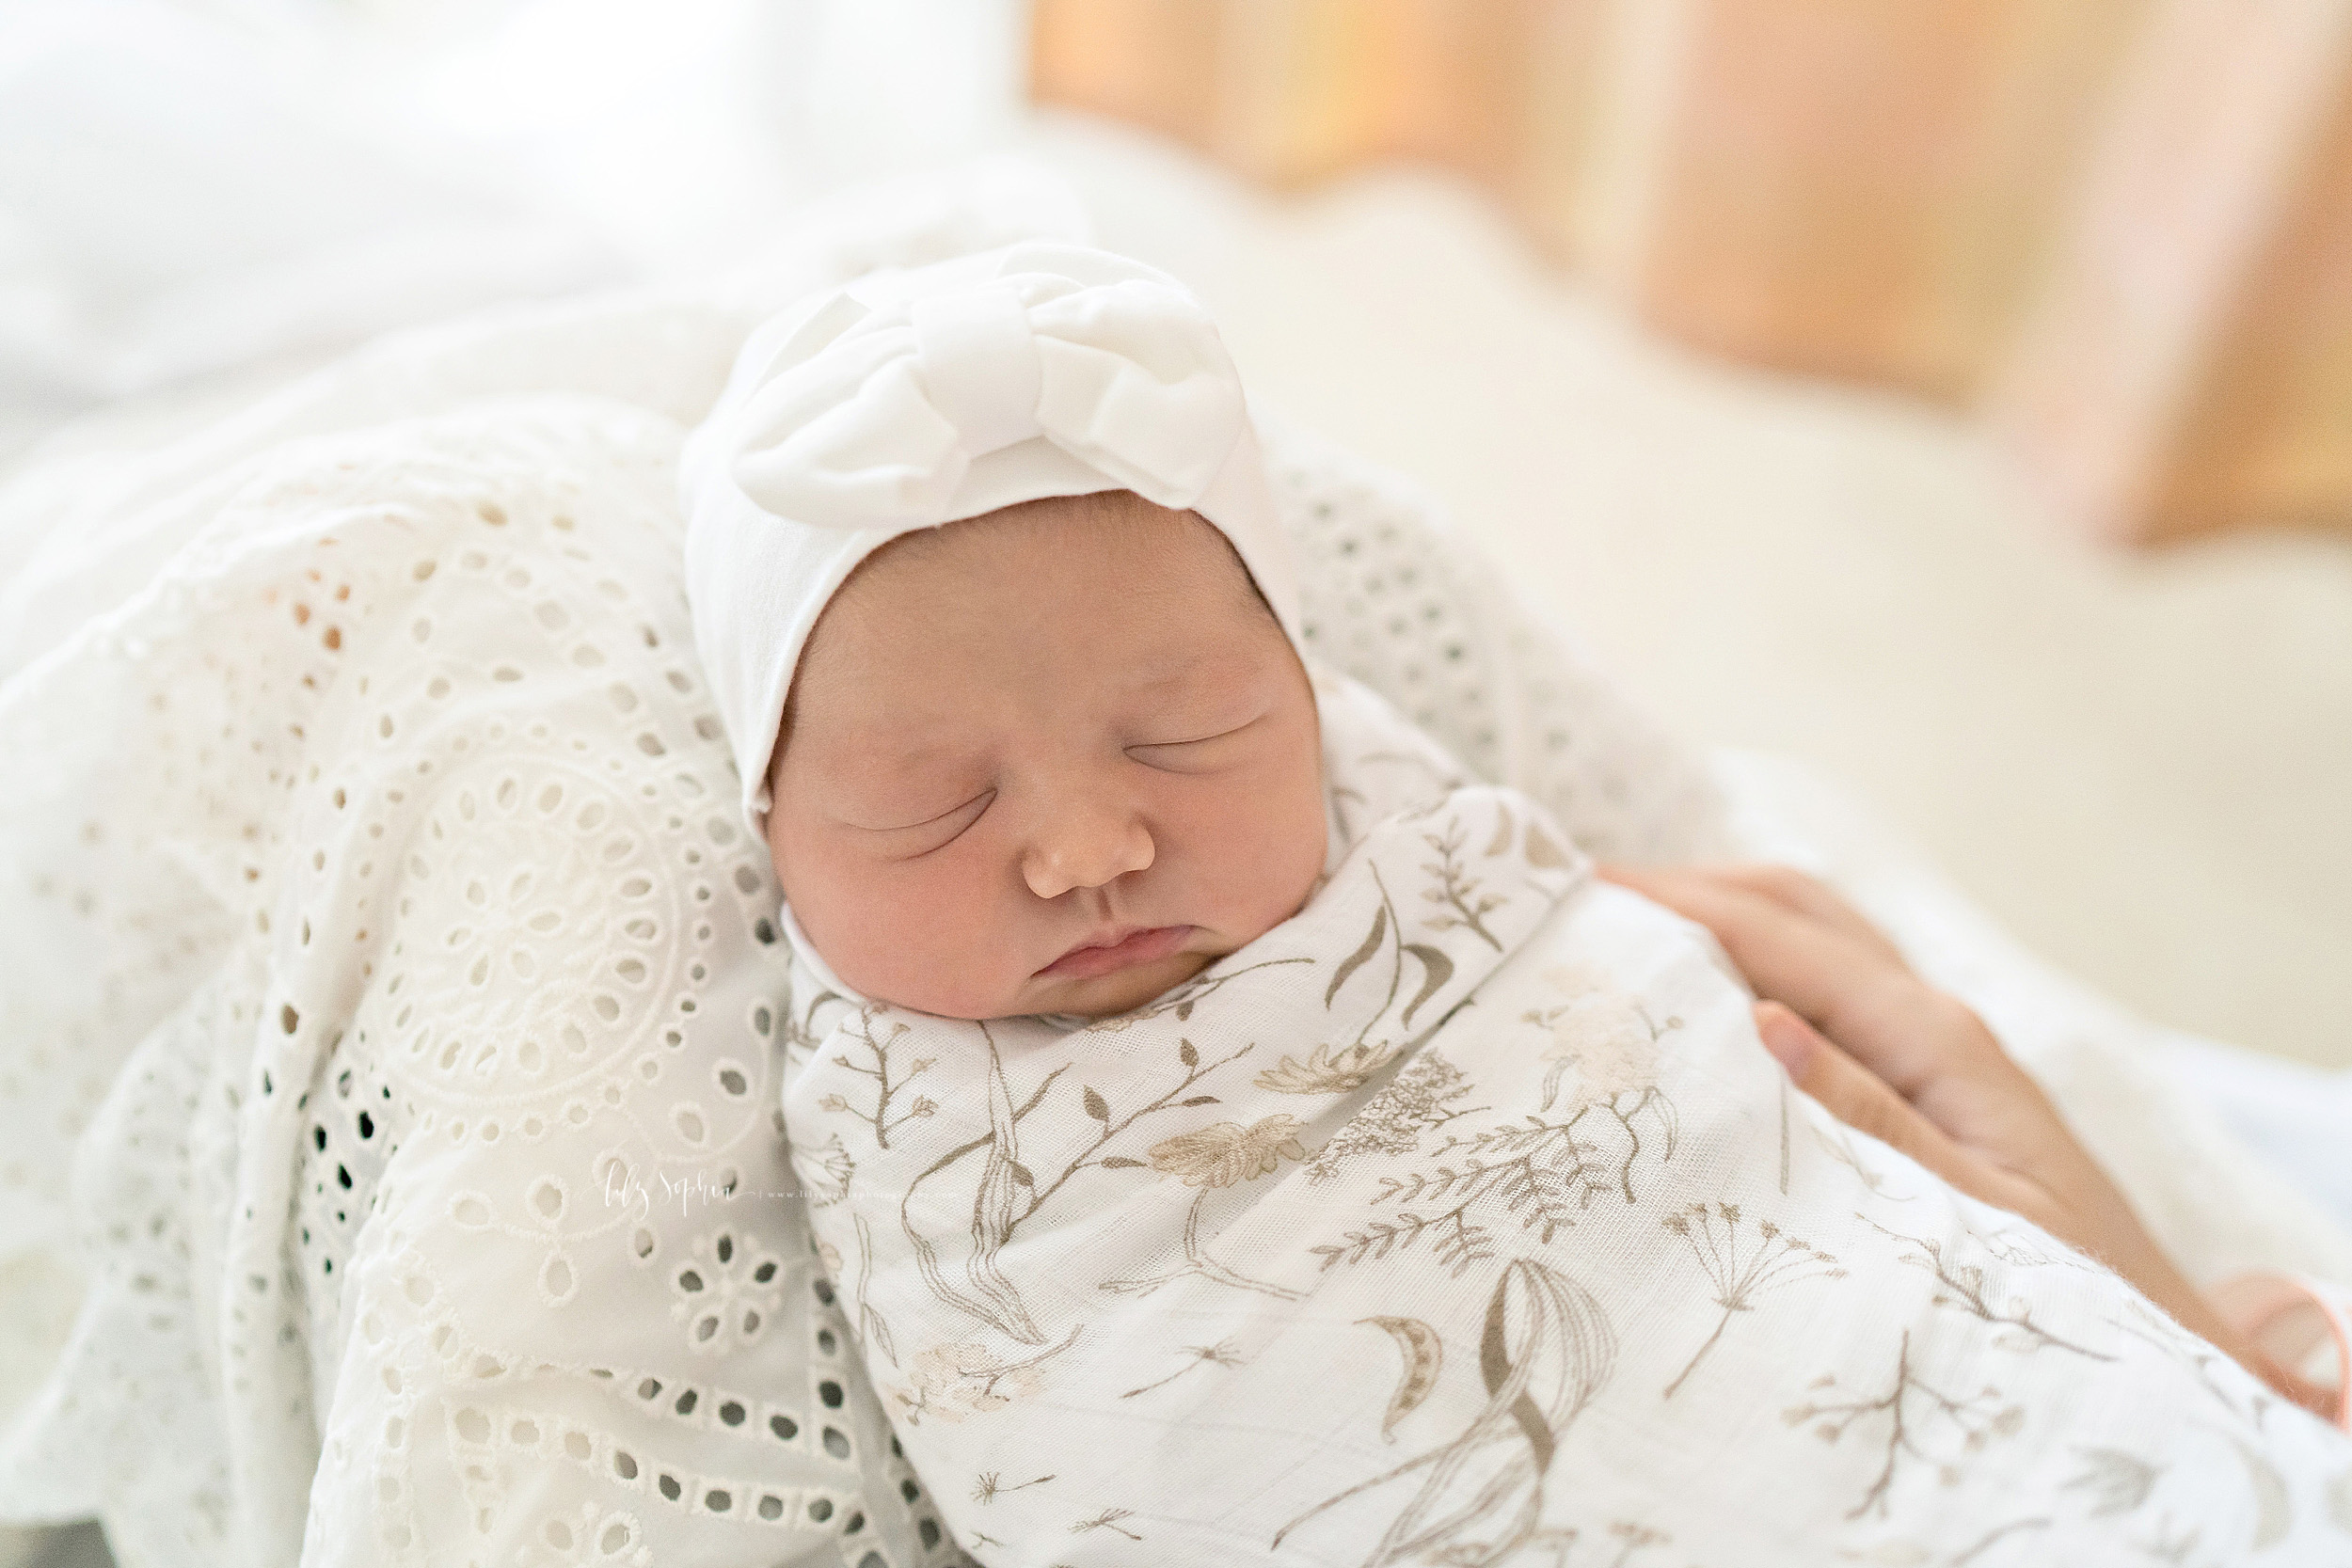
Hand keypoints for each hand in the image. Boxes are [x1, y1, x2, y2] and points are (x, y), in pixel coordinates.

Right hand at [1599, 861, 2331, 1416]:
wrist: (2159, 1338)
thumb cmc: (2068, 1294)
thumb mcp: (1969, 1222)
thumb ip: (1868, 1122)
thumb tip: (1763, 1024)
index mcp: (1937, 1037)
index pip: (1783, 938)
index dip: (1681, 904)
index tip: (1584, 891)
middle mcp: (1935, 1018)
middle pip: (1797, 907)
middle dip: (1690, 886)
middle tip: (1581, 891)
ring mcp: (1936, 1040)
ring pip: (1814, 934)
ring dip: (1722, 911)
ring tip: (1624, 920)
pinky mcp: (1931, 1074)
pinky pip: (1828, 986)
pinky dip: (1756, 960)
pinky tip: (1705, 987)